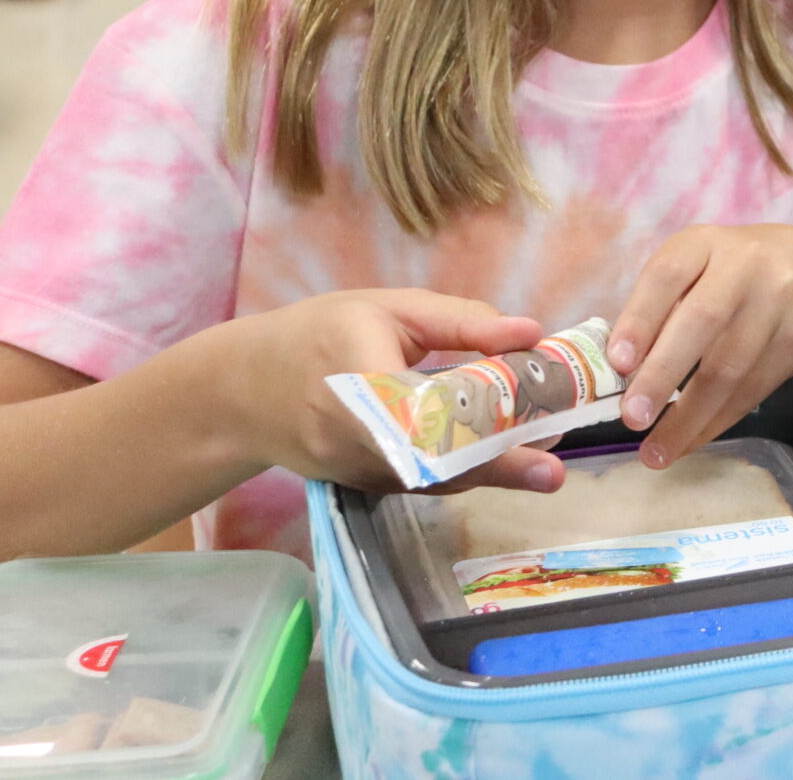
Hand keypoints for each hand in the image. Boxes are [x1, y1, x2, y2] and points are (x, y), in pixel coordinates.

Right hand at [223, 290, 561, 494]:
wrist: (241, 391)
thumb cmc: (317, 333)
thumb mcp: (388, 308)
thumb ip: (460, 321)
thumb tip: (530, 333)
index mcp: (359, 377)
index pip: (424, 410)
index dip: (476, 423)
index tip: (530, 428)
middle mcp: (354, 435)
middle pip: (432, 459)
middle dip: (495, 467)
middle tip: (551, 472)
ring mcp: (356, 469)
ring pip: (429, 481)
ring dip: (487, 475)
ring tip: (543, 466)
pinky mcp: (361, 485)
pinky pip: (418, 483)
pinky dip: (461, 475)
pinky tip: (504, 461)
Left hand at [607, 226, 792, 466]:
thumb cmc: (743, 275)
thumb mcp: (704, 268)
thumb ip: (665, 306)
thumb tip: (619, 373)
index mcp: (706, 244)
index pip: (668, 275)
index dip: (641, 318)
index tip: (618, 363)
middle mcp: (747, 264)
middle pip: (703, 321)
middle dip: (663, 374)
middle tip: (632, 418)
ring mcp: (781, 301)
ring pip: (731, 367)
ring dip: (690, 417)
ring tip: (656, 452)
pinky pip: (754, 388)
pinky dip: (718, 421)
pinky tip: (692, 439)